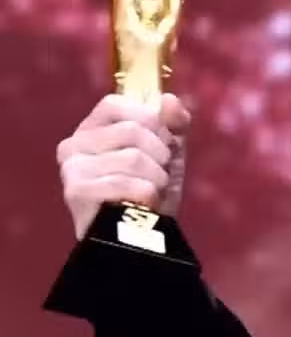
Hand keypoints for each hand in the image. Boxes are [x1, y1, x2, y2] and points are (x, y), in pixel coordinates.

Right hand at [56, 93, 191, 239]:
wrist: (143, 236)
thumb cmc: (152, 188)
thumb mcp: (169, 149)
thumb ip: (173, 121)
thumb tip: (168, 100)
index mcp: (91, 129)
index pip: (116, 103)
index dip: (149, 120)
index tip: (161, 141)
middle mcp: (73, 145)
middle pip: (132, 129)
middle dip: (160, 154)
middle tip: (158, 174)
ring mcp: (72, 169)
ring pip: (133, 156)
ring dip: (156, 177)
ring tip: (150, 191)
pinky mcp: (77, 193)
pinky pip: (129, 183)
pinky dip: (148, 195)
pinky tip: (142, 205)